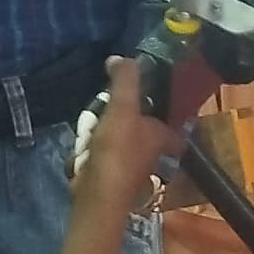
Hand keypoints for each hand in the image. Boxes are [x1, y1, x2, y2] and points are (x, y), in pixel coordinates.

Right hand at [80, 57, 175, 207]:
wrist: (98, 195)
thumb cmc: (118, 150)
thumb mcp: (123, 106)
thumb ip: (125, 79)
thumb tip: (119, 58)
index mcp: (166, 134)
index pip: (170, 109)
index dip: (155, 97)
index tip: (134, 88)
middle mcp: (155, 150)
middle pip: (134, 118)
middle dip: (113, 113)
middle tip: (102, 110)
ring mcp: (132, 164)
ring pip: (113, 133)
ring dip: (97, 130)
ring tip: (89, 132)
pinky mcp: (112, 173)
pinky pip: (100, 150)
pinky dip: (89, 148)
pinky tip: (84, 150)